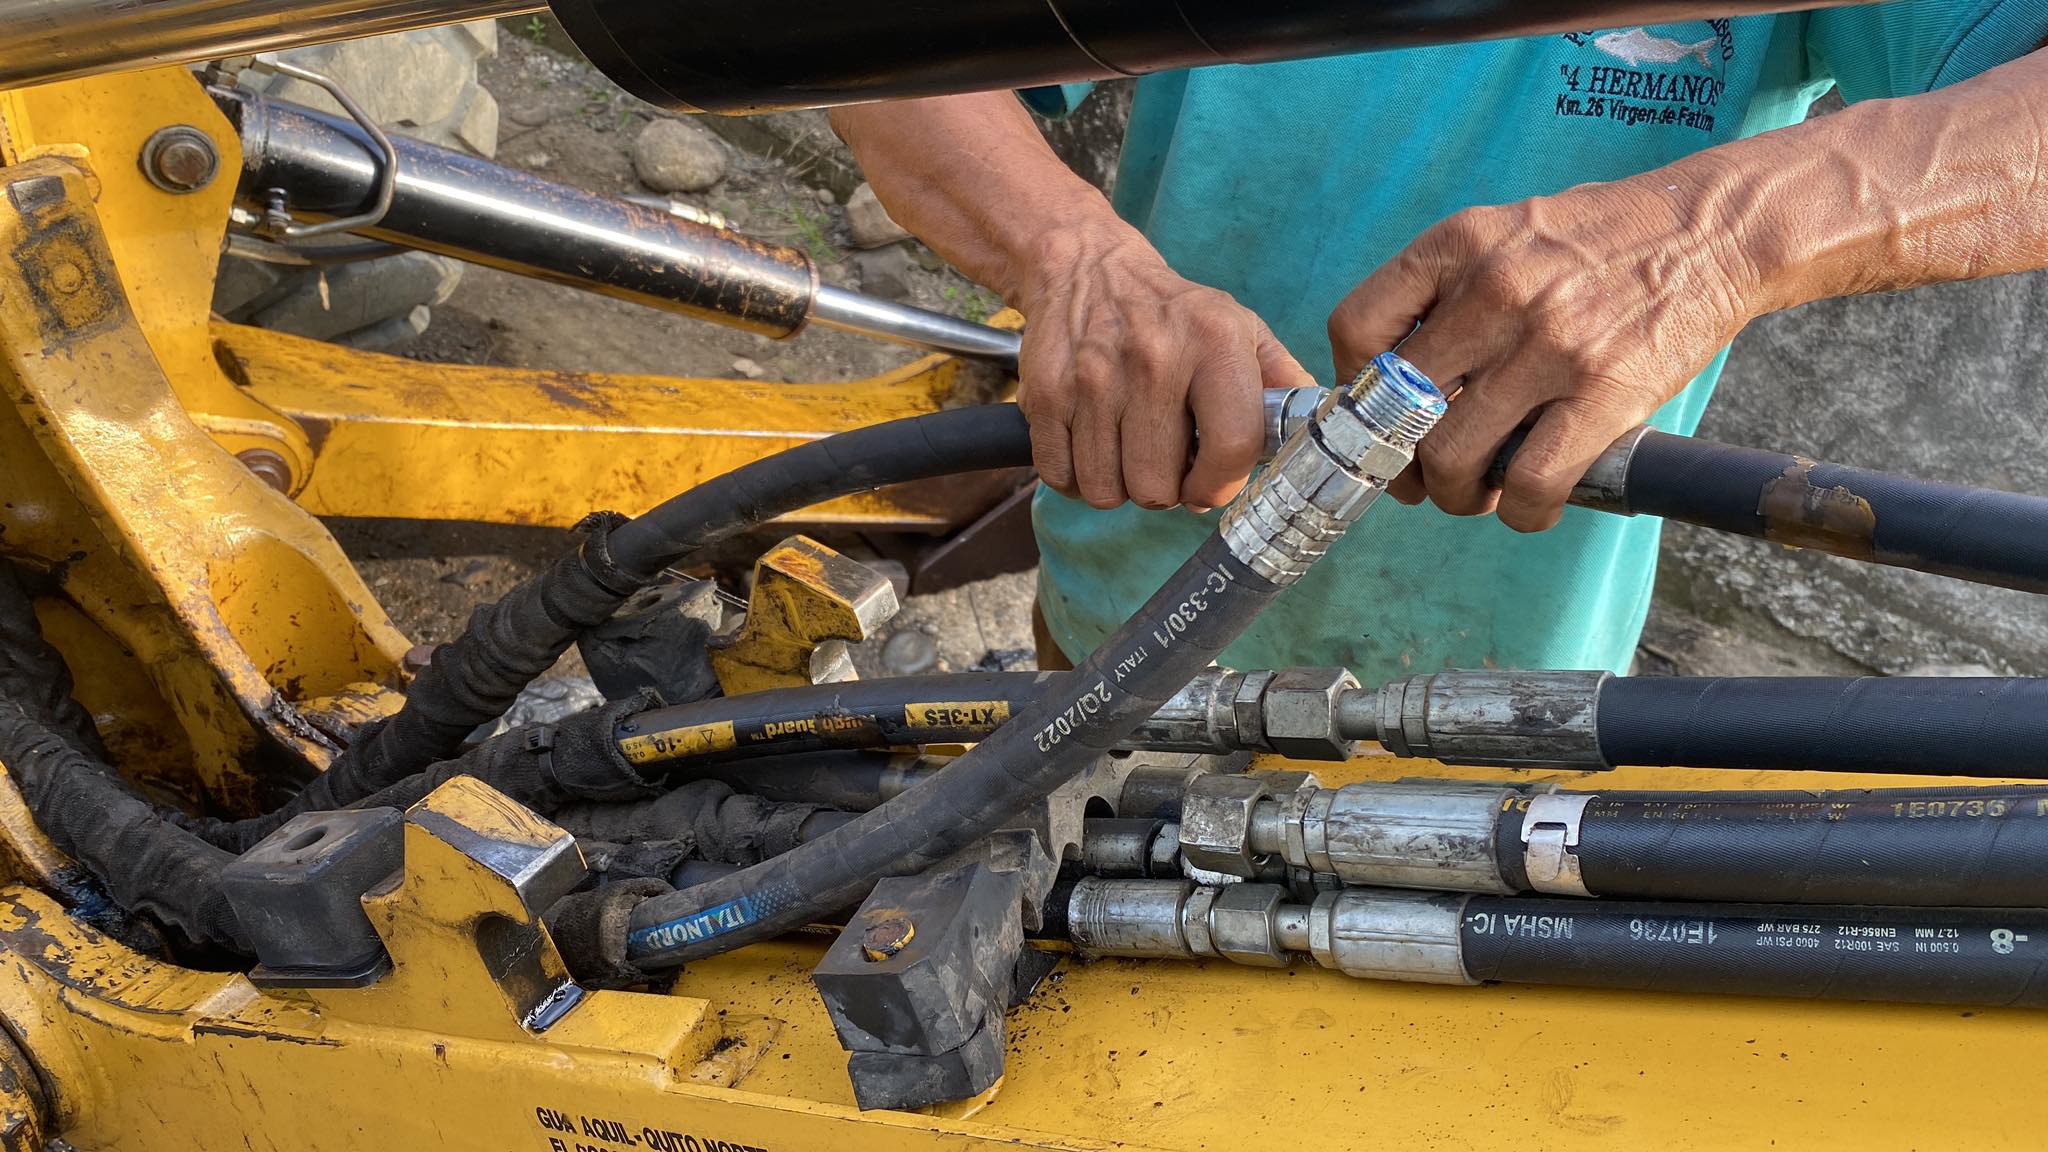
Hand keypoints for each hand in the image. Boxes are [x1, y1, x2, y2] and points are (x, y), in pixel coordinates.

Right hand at [1012, 221, 1315, 511]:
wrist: (1085, 267)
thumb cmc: (1174, 314)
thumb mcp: (1241, 328)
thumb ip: (1283, 383)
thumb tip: (1317, 437)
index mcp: (1214, 342)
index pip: (1230, 447)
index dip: (1219, 486)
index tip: (1208, 486)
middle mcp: (1153, 358)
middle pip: (1157, 487)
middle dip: (1163, 489)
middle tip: (1164, 460)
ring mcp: (1093, 378)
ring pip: (1107, 491)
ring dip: (1119, 484)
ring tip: (1129, 449)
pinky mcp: (1045, 394)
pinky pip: (1061, 478)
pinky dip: (1077, 477)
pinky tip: (1094, 445)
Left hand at [1326, 169, 1763, 530]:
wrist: (1716, 229)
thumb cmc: (1605, 239)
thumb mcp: (1509, 234)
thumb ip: (1450, 291)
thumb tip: (1395, 379)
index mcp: (1458, 244)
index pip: (1357, 327)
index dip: (1355, 389)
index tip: (1376, 416)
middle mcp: (1493, 291)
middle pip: (1398, 410)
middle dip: (1402, 464)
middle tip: (1423, 479)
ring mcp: (1549, 344)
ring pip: (1455, 457)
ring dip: (1458, 495)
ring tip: (1477, 494)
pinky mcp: (1606, 392)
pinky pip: (1534, 481)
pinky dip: (1524, 511)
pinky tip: (1530, 505)